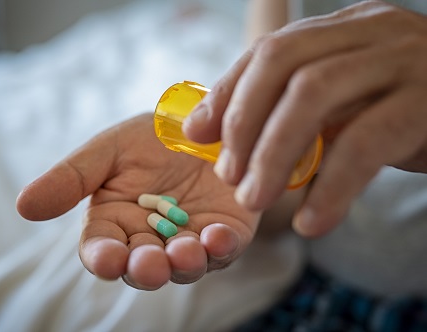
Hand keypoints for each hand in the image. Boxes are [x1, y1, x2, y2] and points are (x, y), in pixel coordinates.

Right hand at [16, 114, 258, 289]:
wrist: (204, 123)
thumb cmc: (152, 137)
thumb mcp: (109, 149)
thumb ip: (72, 178)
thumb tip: (23, 207)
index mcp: (116, 221)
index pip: (102, 249)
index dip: (103, 258)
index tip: (107, 259)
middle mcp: (151, 238)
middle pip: (142, 266)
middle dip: (145, 269)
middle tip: (149, 265)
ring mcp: (190, 239)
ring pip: (183, 265)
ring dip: (184, 264)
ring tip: (185, 251)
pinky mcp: (225, 233)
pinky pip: (224, 249)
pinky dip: (221, 247)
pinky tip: (218, 237)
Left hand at [183, 1, 426, 236]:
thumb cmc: (403, 114)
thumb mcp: (345, 102)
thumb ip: (292, 109)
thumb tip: (216, 134)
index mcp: (344, 29)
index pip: (270, 49)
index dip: (227, 92)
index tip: (198, 133)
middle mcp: (371, 31)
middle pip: (284, 62)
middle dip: (244, 120)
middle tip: (228, 175)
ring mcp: (403, 60)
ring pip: (314, 94)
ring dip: (273, 153)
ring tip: (254, 200)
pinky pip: (365, 143)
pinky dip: (331, 186)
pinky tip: (312, 221)